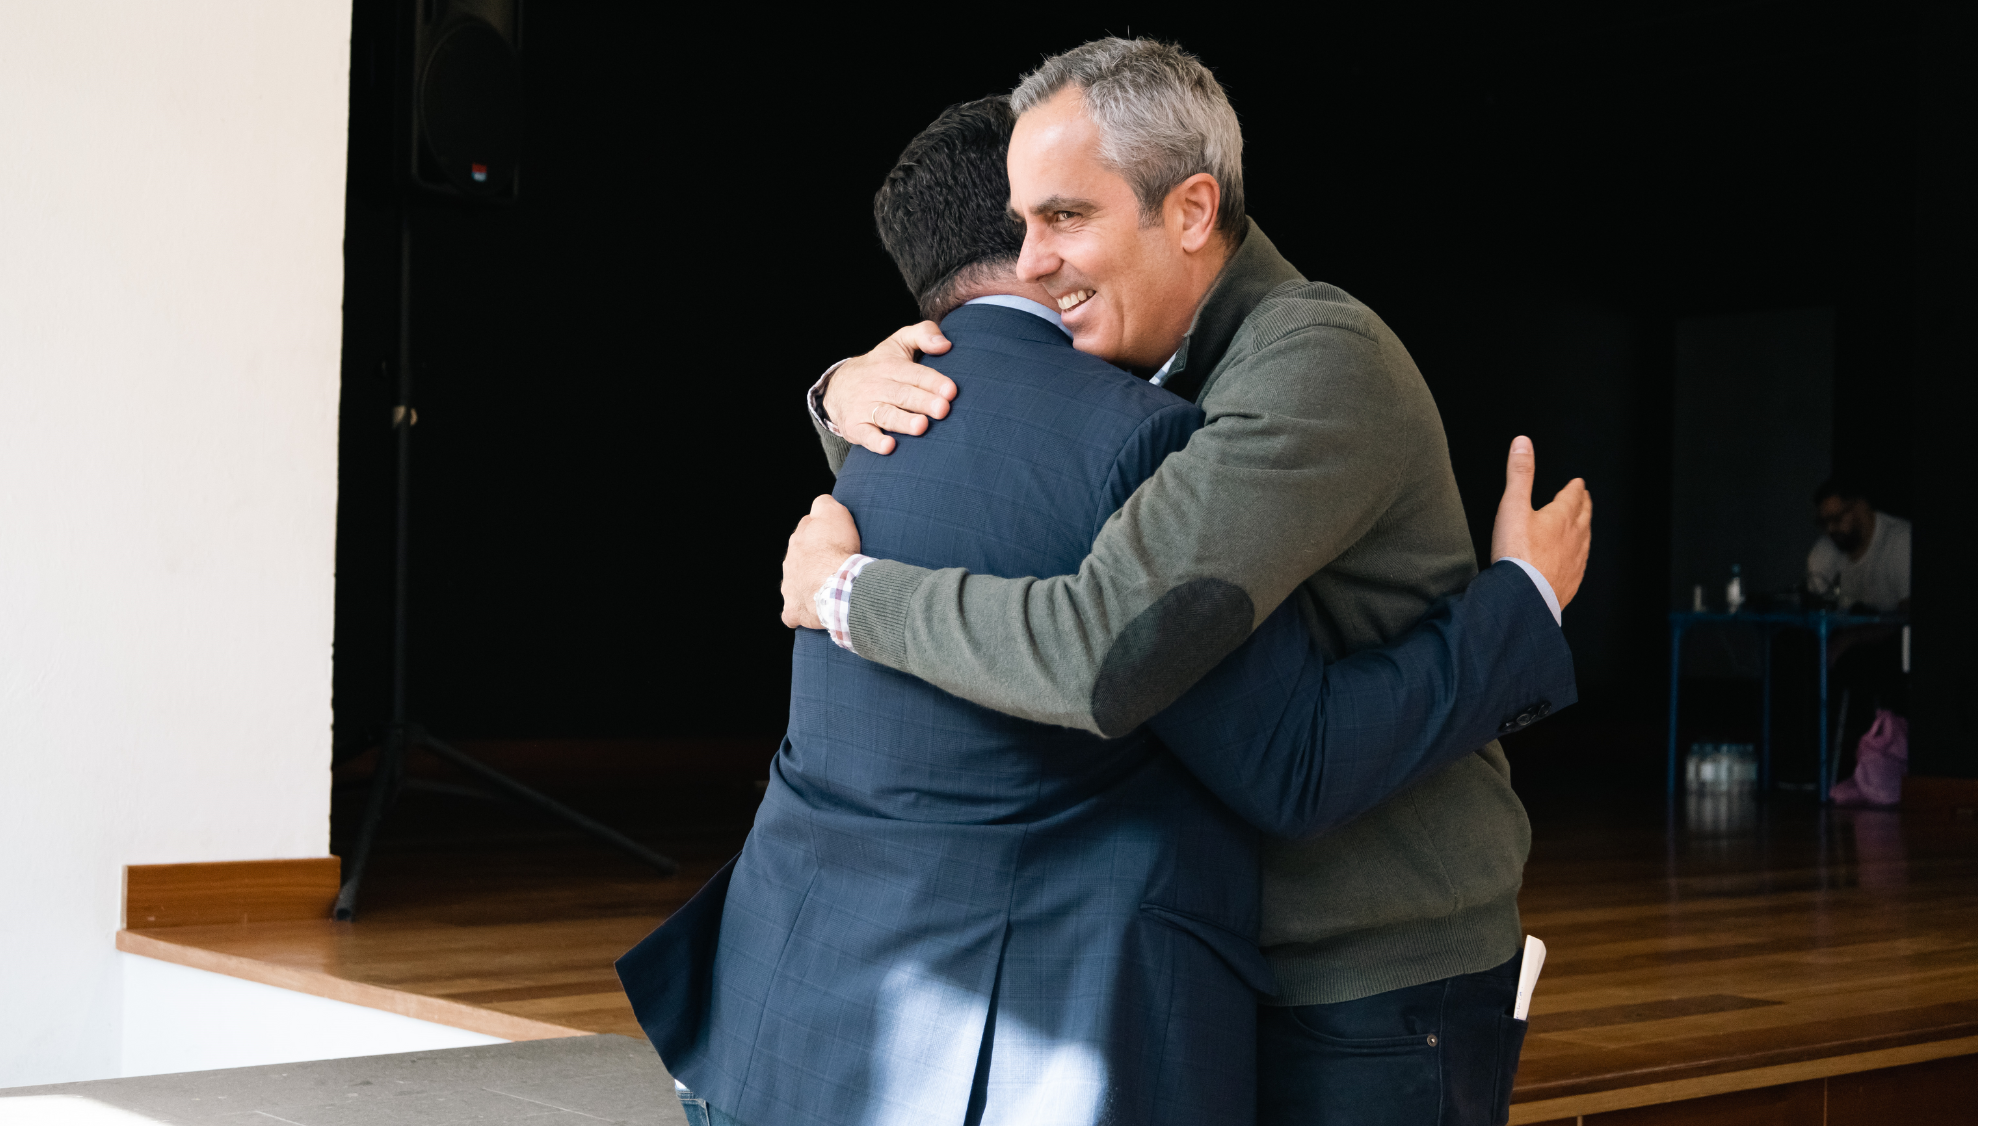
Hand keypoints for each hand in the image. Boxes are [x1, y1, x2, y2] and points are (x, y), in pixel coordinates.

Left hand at [781, 494, 860, 628]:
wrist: (837, 584)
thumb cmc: (837, 550)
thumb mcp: (834, 513)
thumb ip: (824, 504)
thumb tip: (821, 503)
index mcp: (798, 540)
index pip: (806, 530)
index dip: (822, 533)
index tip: (835, 538)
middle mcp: (790, 563)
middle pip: (799, 557)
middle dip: (813, 559)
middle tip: (834, 563)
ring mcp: (790, 587)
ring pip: (795, 584)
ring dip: (807, 584)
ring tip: (827, 588)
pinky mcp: (794, 609)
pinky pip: (792, 613)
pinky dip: (800, 612)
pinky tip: (812, 611)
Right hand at [826, 322, 957, 454]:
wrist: (838, 386)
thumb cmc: (881, 365)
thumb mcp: (898, 343)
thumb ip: (924, 334)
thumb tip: (946, 344)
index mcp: (892, 366)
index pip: (915, 374)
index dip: (933, 382)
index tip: (950, 391)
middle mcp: (878, 386)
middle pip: (903, 395)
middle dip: (923, 402)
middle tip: (942, 409)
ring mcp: (865, 407)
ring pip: (886, 415)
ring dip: (903, 422)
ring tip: (921, 426)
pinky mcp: (855, 427)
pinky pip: (865, 435)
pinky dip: (875, 442)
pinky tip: (889, 447)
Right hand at [1490, 436, 1590, 607]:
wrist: (1524, 596)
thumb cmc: (1517, 553)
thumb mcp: (1513, 506)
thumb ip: (1519, 473)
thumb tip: (1523, 443)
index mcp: (1561, 517)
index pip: (1573, 497)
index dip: (1575, 488)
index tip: (1578, 483)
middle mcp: (1574, 538)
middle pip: (1583, 517)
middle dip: (1584, 506)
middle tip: (1585, 499)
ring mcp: (1574, 562)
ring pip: (1584, 541)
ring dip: (1584, 530)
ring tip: (1583, 526)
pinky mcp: (1570, 582)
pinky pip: (1579, 564)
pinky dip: (1579, 556)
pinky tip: (1575, 560)